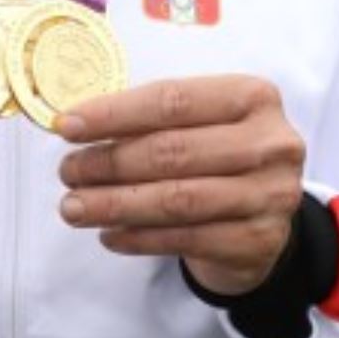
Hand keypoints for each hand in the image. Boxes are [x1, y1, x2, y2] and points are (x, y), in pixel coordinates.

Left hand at [55, 76, 305, 296]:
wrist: (266, 218)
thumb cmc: (220, 157)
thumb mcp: (202, 123)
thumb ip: (154, 119)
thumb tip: (78, 125)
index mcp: (253, 97)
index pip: (173, 100)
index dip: (115, 113)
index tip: (68, 126)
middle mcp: (270, 143)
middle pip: (173, 151)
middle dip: (109, 162)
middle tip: (68, 172)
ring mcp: (269, 195)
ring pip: (176, 199)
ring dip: (115, 204)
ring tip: (75, 207)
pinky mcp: (258, 241)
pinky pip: (185, 238)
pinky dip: (139, 238)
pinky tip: (109, 234)